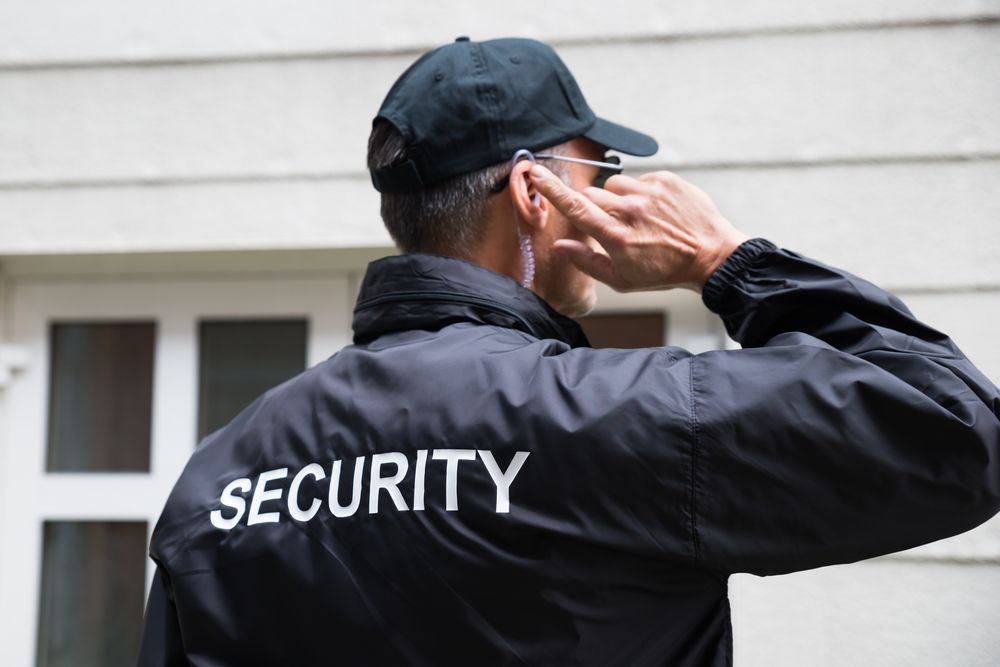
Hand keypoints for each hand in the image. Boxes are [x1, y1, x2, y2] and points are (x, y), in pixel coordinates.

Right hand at [530, 165, 750, 292]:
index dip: (552, 190)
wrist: (711, 257)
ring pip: (614, 185)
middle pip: (591, 195)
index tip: (536, 172)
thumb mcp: (621, 279)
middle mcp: (630, 210)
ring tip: (638, 218)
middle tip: (612, 225)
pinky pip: (639, 179)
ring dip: (618, 199)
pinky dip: (641, 193)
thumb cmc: (663, 272)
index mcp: (615, 236)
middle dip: (594, 208)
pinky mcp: (666, 180)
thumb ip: (586, 261)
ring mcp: (649, 192)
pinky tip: (656, 211)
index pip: (575, 207)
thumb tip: (560, 247)